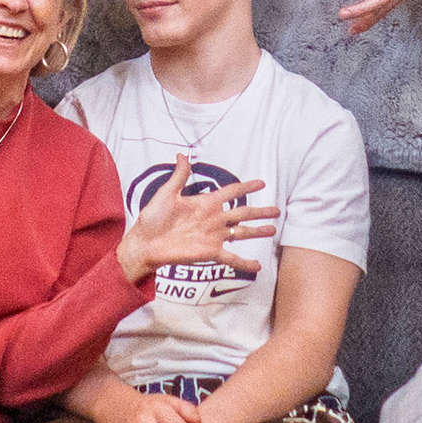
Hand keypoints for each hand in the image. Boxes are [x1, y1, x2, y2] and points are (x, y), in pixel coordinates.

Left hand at [116, 158, 279, 281]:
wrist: (144, 243)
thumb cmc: (152, 219)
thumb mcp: (166, 193)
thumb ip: (179, 175)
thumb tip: (182, 155)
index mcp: (206, 203)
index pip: (231, 192)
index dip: (246, 187)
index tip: (261, 183)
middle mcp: (213, 220)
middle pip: (242, 213)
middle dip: (260, 212)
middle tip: (276, 210)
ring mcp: (213, 237)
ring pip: (241, 233)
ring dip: (257, 232)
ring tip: (272, 230)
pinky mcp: (210, 253)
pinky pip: (231, 258)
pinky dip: (244, 263)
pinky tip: (257, 267)